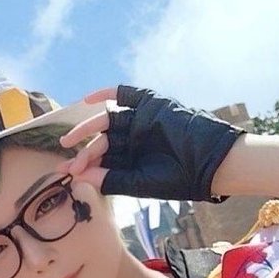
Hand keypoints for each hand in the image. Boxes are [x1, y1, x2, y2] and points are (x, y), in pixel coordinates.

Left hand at [59, 85, 245, 201]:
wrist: (210, 162)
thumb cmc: (178, 178)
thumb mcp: (139, 183)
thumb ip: (110, 180)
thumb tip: (79, 177)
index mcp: (130, 159)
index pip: (100, 160)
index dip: (83, 164)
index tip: (67, 172)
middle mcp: (132, 139)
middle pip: (101, 140)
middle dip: (84, 150)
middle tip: (70, 161)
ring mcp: (141, 120)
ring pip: (108, 119)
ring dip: (87, 127)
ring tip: (71, 138)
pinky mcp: (151, 105)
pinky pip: (126, 94)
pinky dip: (108, 94)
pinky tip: (89, 100)